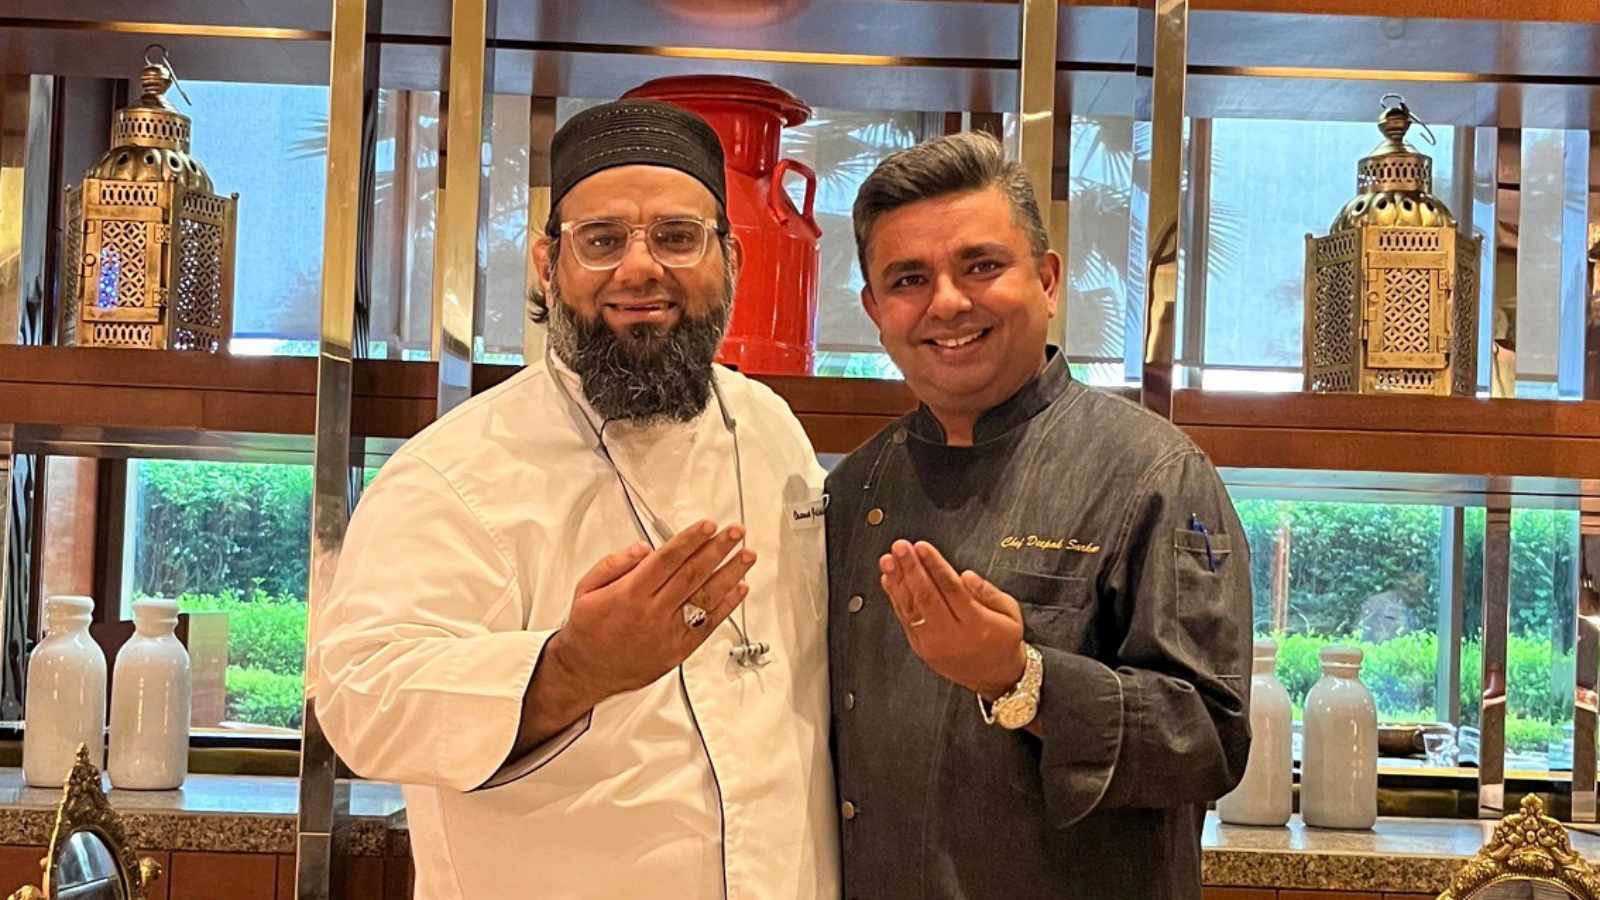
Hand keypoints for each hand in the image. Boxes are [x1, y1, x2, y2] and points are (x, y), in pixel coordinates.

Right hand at [550, 520, 755, 697]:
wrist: (586, 672)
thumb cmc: (588, 629)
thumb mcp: (586, 588)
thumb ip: (614, 564)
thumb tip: (644, 548)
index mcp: (630, 594)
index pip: (667, 560)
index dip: (690, 540)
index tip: (708, 525)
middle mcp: (652, 613)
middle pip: (692, 574)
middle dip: (717, 550)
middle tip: (735, 532)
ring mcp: (668, 633)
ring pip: (705, 598)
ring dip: (730, 574)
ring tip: (746, 556)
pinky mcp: (678, 650)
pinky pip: (707, 626)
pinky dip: (726, 606)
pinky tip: (740, 589)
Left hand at [879, 540, 1025, 699]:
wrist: (995, 677)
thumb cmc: (1003, 640)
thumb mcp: (1010, 613)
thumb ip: (988, 592)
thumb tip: (966, 575)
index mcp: (977, 624)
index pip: (951, 589)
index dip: (935, 566)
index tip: (922, 547)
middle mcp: (952, 635)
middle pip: (927, 597)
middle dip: (911, 569)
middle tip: (901, 547)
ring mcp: (933, 644)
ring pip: (911, 608)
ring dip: (897, 581)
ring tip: (888, 560)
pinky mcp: (921, 648)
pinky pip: (905, 620)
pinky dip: (895, 598)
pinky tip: (889, 580)